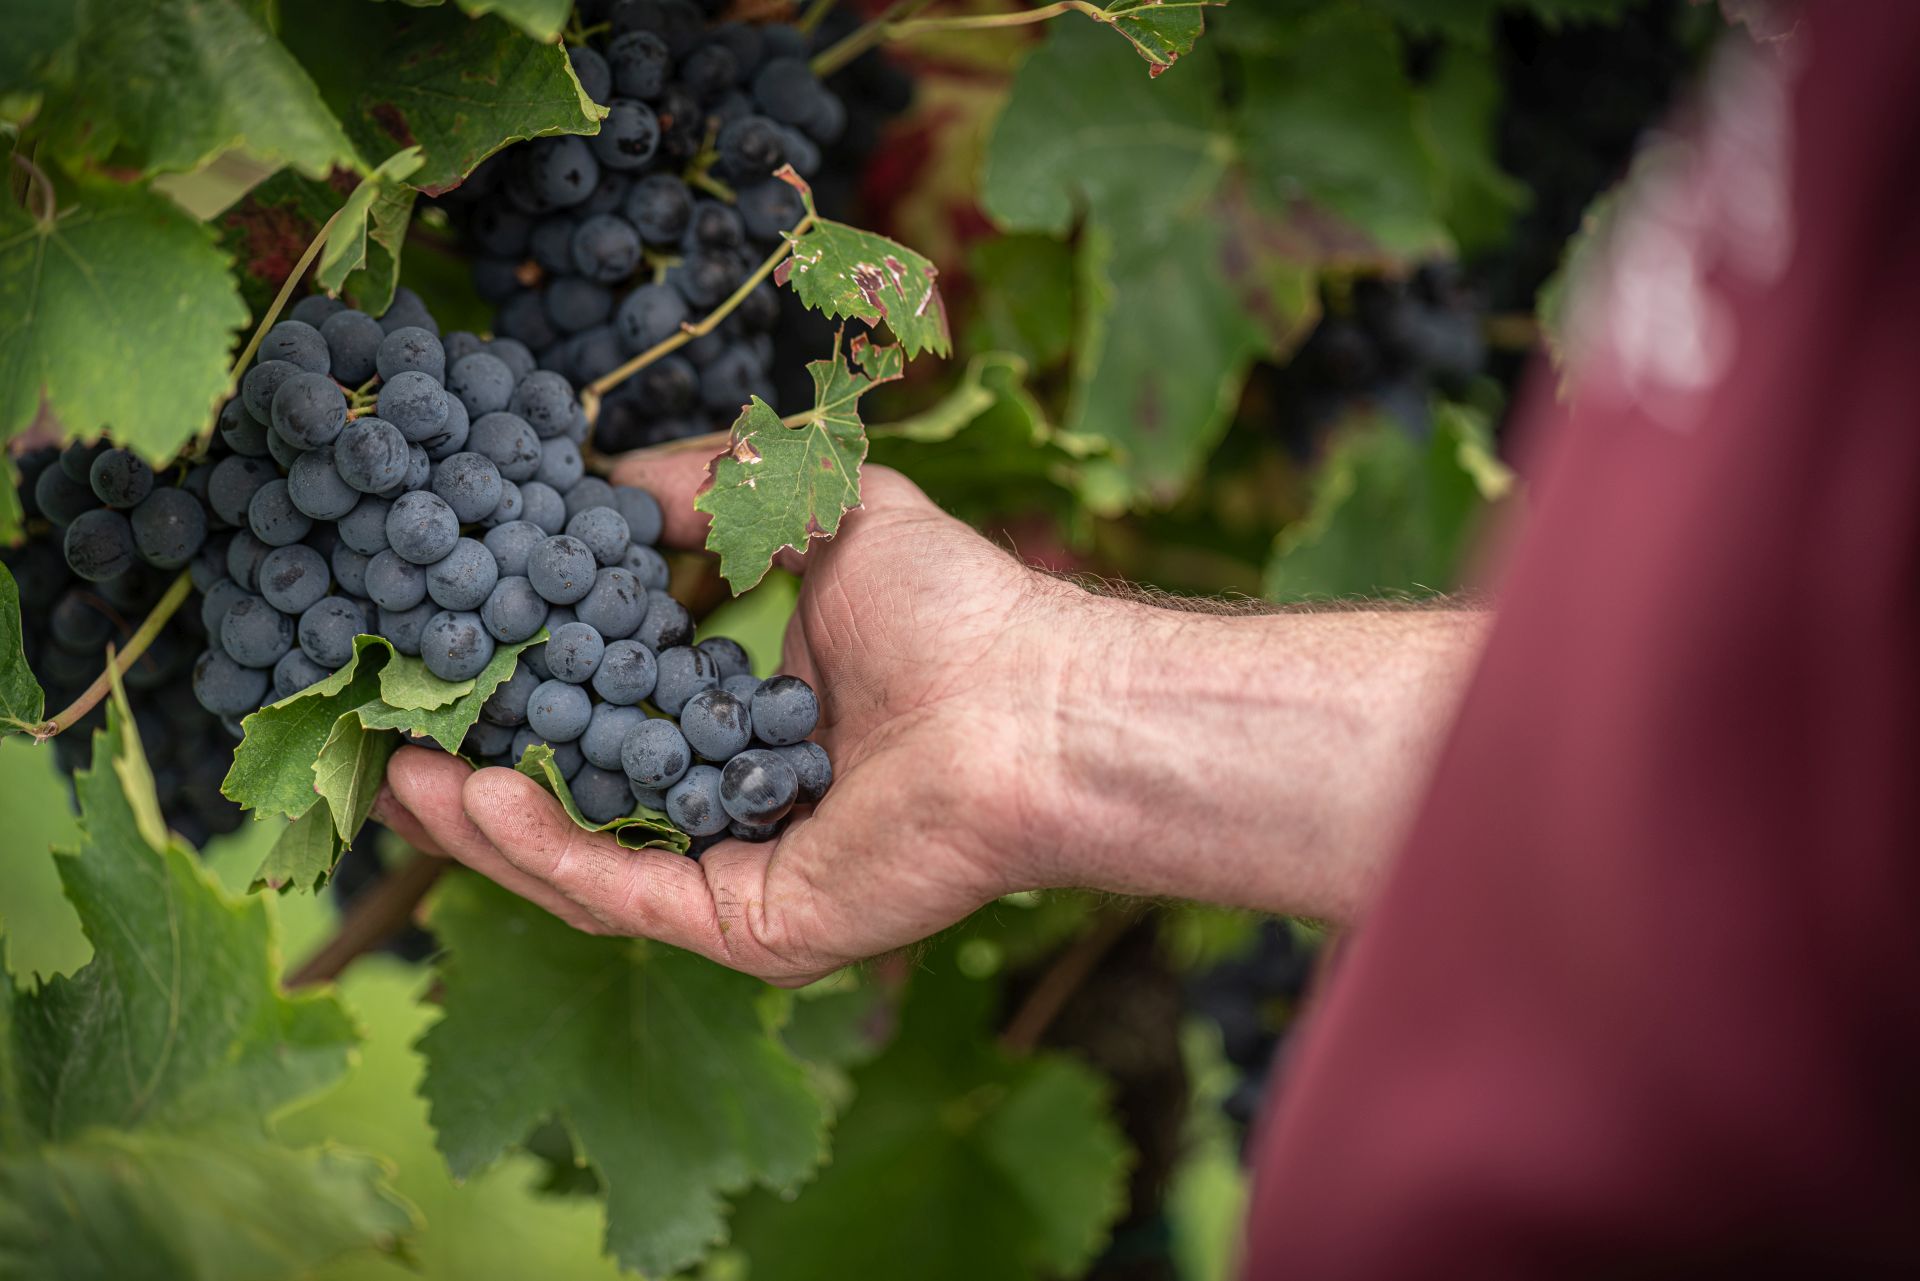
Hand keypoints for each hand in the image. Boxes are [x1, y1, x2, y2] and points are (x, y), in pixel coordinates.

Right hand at [379, 451, 1077, 985]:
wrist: (1032, 702)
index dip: (520, 687)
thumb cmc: (947, 604)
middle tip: (382, 732)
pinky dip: (547, 851)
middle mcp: (730, 798)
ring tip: (398, 772)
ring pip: (582, 860)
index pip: (603, 712)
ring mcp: (736, 869)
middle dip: (473, 770)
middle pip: (575, 798)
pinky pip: (625, 896)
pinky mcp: (750, 925)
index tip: (436, 648)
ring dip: (483, 820)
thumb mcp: (812, 507)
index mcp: (740, 714)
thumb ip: (706, 489)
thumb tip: (598, 475)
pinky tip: (480, 795)